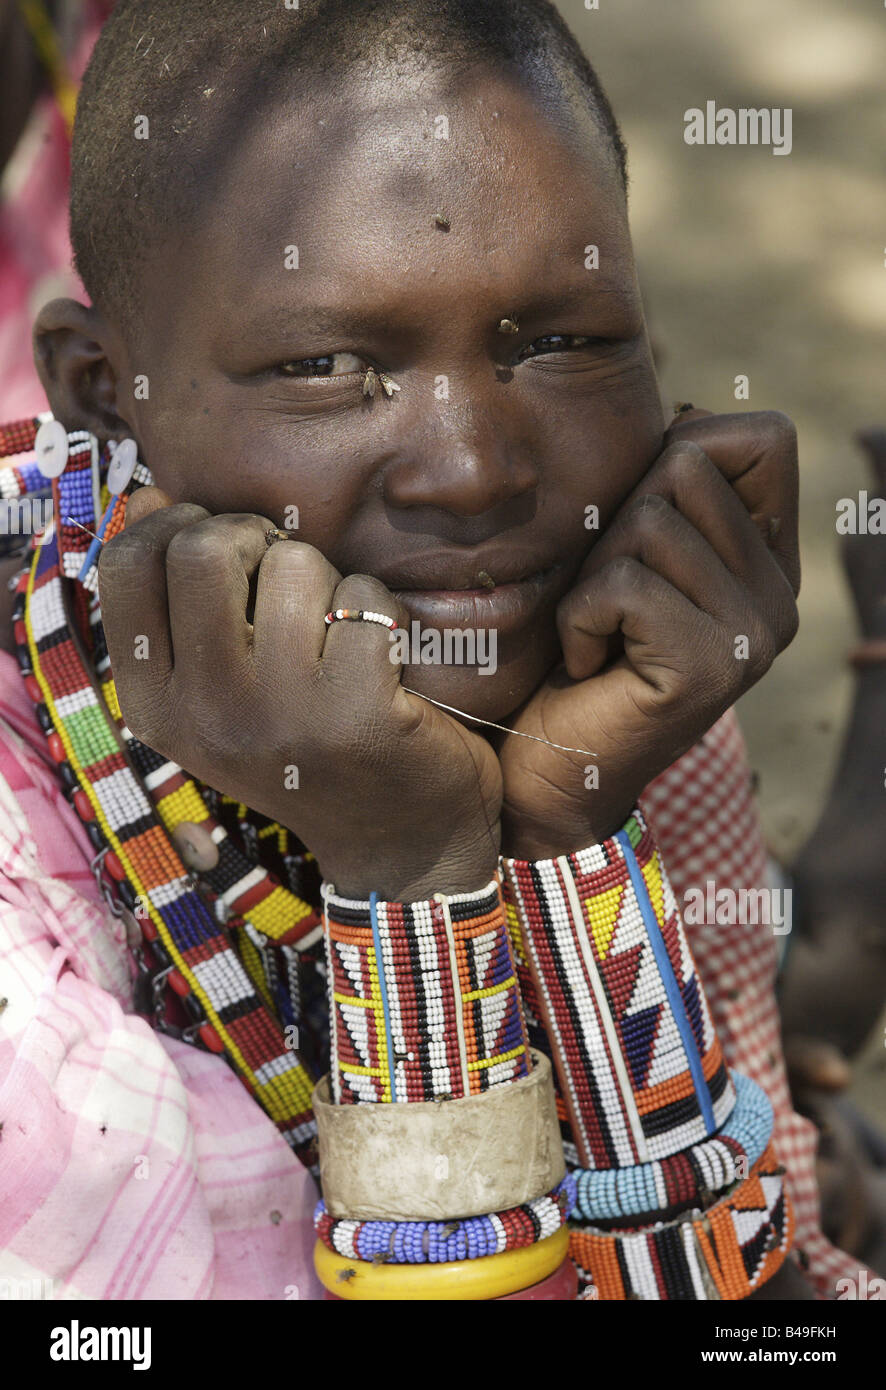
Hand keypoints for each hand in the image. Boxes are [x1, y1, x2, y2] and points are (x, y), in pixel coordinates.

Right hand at [98, 491, 501, 898]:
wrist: (399, 846)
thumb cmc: (306, 748)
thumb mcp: (219, 694)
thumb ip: (177, 604)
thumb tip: (148, 493)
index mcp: (156, 705)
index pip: (125, 565)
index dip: (177, 526)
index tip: (225, 551)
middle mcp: (205, 714)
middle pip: (204, 547)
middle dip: (256, 541)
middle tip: (288, 583)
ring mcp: (281, 716)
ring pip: (293, 562)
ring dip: (328, 582)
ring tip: (338, 635)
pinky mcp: (358, 714)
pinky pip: (365, 598)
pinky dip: (385, 616)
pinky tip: (385, 665)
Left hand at [498, 410, 799, 858]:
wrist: (546, 768)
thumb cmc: (571, 647)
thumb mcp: (624, 550)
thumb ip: (666, 491)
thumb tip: (686, 415)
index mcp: (768, 562)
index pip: (766, 436)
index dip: (684, 450)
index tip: (637, 527)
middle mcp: (779, 598)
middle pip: (687, 468)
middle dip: (617, 522)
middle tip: (606, 599)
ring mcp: (755, 636)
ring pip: (650, 522)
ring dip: (593, 572)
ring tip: (598, 633)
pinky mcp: (712, 670)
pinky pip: (623, 584)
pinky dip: (579, 617)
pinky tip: (589, 664)